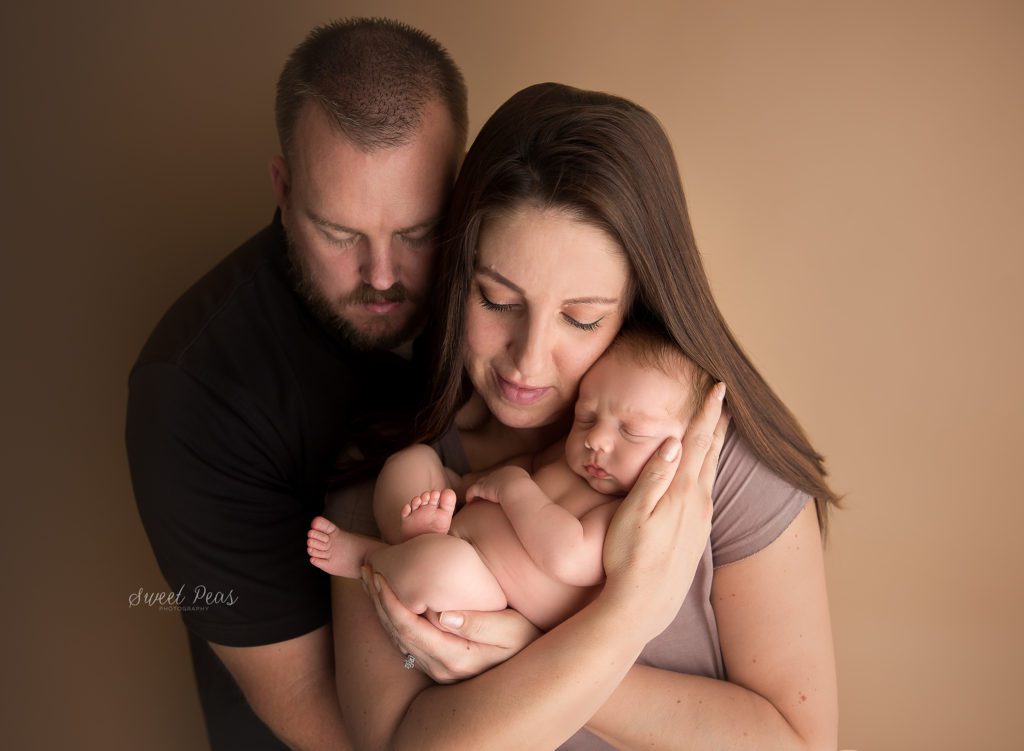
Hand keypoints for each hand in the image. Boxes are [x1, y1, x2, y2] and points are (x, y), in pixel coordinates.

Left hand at [360, 566, 539, 682]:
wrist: (532, 666)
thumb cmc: (526, 641)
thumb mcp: (511, 630)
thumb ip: (479, 623)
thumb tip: (443, 614)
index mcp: (454, 656)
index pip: (410, 627)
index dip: (390, 601)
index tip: (378, 575)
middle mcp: (440, 667)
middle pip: (397, 632)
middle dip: (378, 600)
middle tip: (366, 570)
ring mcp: (437, 668)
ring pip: (397, 638)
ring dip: (381, 609)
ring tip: (370, 581)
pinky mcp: (438, 664)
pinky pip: (406, 641)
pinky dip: (392, 618)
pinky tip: (388, 601)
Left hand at [464, 466, 527, 504]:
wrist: (518, 490)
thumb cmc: (526, 494)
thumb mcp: (530, 489)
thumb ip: (528, 493)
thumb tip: (534, 501)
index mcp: (513, 472)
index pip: (503, 477)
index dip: (498, 484)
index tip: (497, 490)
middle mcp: (500, 473)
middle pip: (492, 478)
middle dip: (488, 484)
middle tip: (485, 493)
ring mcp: (491, 479)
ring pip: (482, 483)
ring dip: (479, 490)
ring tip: (475, 497)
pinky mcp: (483, 487)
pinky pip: (474, 490)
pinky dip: (471, 494)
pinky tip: (470, 501)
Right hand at [601, 383, 729, 638]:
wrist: (643, 604)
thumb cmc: (629, 558)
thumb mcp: (633, 514)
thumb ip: (654, 476)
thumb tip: (672, 441)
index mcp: (682, 491)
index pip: (696, 441)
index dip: (706, 412)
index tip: (718, 387)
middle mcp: (698, 501)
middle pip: (710, 451)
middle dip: (716, 422)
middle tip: (724, 397)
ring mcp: (701, 518)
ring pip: (712, 470)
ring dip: (716, 444)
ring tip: (720, 425)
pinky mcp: (698, 532)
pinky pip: (709, 488)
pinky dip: (710, 468)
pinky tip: (708, 470)